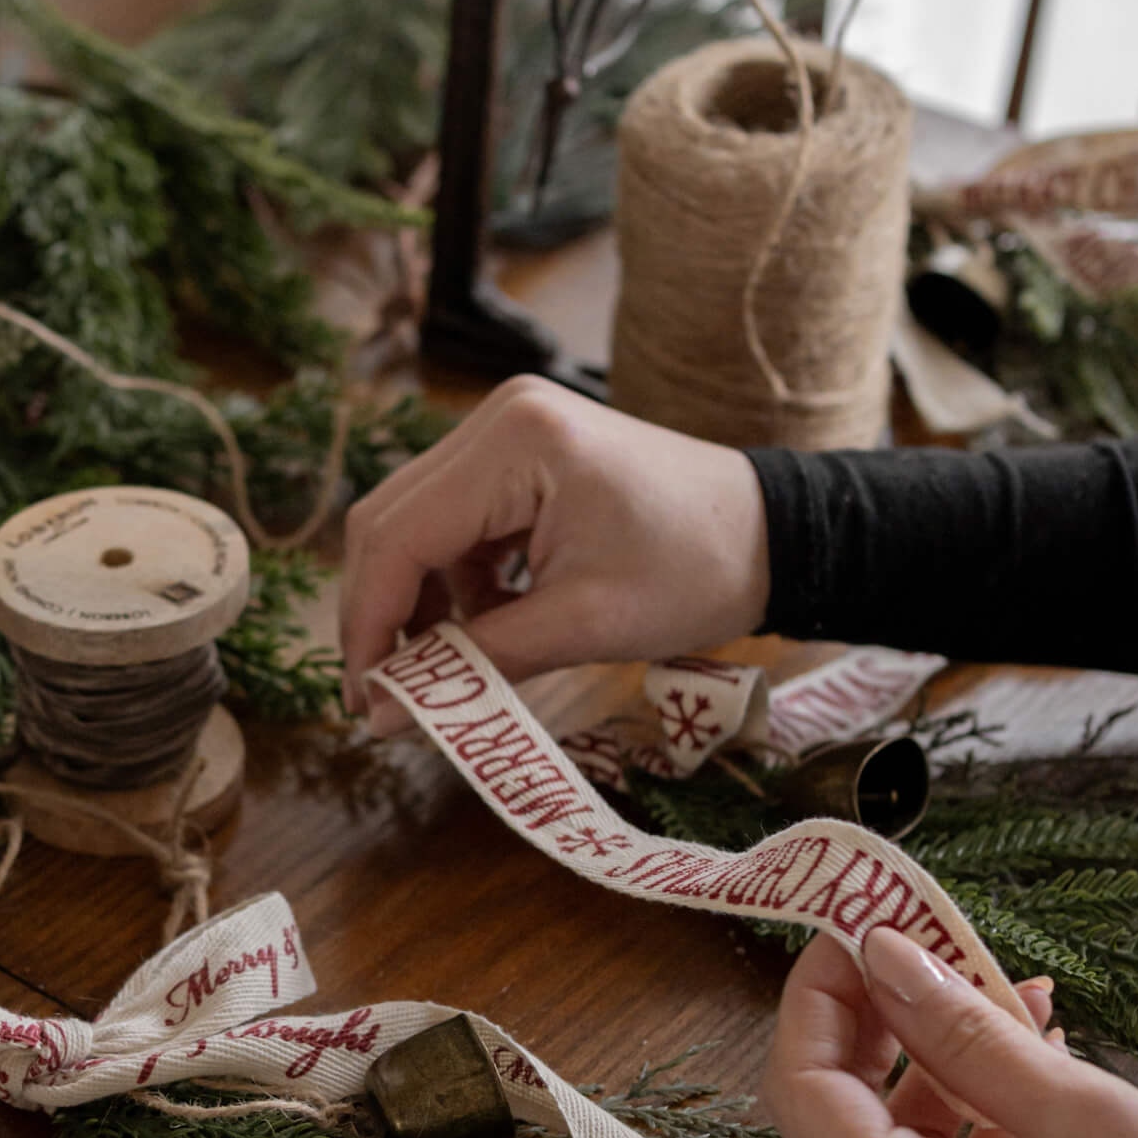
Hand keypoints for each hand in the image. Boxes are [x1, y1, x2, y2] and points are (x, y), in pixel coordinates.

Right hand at [339, 378, 771, 728]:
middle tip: (382, 697)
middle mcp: (497, 420)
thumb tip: (387, 718)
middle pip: (387, 522)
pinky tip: (475, 632)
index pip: (397, 537)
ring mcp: (505, 432)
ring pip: (411, 525)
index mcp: (514, 444)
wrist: (771, 535)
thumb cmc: (693, 573)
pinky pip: (451, 524)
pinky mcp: (517, 456)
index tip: (366, 701)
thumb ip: (477, 667)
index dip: (368, 624)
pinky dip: (449, 585)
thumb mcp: (582, 628)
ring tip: (435, 673)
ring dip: (412, 603)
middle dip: (378, 615)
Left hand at [761, 926, 1137, 1137]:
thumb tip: (883, 955)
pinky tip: (1034, 1064)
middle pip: (836, 1119)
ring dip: (936, 1064)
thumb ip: (969, 1035)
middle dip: (879, 1020)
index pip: (802, 1090)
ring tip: (1018, 993)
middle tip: (940, 938)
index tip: (865, 916)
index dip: (821, 995)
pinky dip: (969, 1121)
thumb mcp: (1094, 1119)